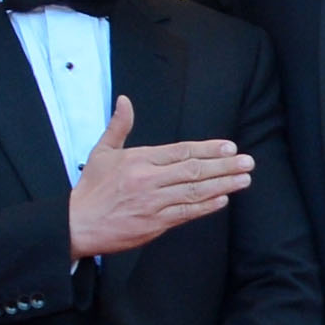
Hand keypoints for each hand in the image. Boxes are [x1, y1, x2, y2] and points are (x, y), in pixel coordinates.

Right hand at [68, 96, 249, 257]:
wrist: (77, 223)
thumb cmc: (90, 189)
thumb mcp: (101, 152)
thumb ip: (118, 126)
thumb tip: (124, 101)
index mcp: (138, 159)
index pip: (180, 151)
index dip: (208, 149)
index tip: (229, 147)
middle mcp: (148, 179)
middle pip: (194, 170)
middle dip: (224, 165)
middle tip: (247, 162)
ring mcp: (153, 202)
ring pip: (195, 190)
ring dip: (223, 184)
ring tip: (243, 179)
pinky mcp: (155, 222)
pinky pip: (187, 212)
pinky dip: (207, 206)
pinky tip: (223, 199)